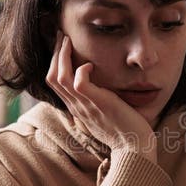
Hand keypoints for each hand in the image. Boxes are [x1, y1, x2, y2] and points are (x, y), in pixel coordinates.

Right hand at [46, 33, 156, 158]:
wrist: (134, 149)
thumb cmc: (125, 132)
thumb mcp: (105, 114)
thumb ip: (98, 101)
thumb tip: (100, 88)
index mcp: (77, 108)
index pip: (54, 83)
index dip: (55, 62)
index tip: (62, 46)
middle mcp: (76, 107)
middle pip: (52, 77)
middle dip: (55, 53)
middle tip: (61, 36)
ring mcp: (85, 106)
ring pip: (60, 77)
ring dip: (62, 55)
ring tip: (68, 40)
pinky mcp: (98, 104)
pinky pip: (79, 83)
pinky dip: (81, 70)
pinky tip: (91, 65)